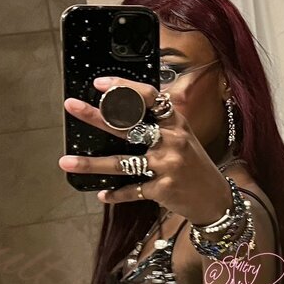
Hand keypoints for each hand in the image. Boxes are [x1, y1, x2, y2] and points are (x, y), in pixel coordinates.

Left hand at [59, 76, 231, 225]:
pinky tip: (102, 194)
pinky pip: (131, 190)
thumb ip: (160, 124)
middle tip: (71, 106)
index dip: (124, 88)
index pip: (150, 97)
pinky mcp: (163, 189)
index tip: (100, 84)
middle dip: (97, 116)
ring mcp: (167, 166)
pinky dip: (115, 194)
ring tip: (66, 161)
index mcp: (176, 124)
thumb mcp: (184, 138)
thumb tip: (124, 111)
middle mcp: (173, 141)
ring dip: (91, 164)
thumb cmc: (195, 166)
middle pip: (128, 126)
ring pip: (121, 162)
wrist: (216, 199)